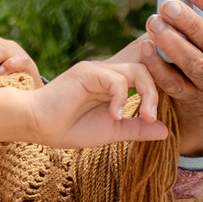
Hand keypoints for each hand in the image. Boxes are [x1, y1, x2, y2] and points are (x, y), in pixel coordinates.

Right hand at [25, 60, 166, 148]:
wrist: (35, 126)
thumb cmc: (68, 129)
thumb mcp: (112, 131)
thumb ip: (136, 128)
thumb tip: (167, 131)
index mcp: (112, 85)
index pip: (145, 77)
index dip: (157, 92)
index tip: (155, 118)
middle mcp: (106, 74)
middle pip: (146, 70)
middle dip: (156, 93)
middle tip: (151, 118)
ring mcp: (96, 71)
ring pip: (136, 71)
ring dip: (146, 94)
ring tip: (143, 117)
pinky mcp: (87, 72)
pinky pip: (116, 79)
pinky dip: (121, 98)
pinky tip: (114, 116)